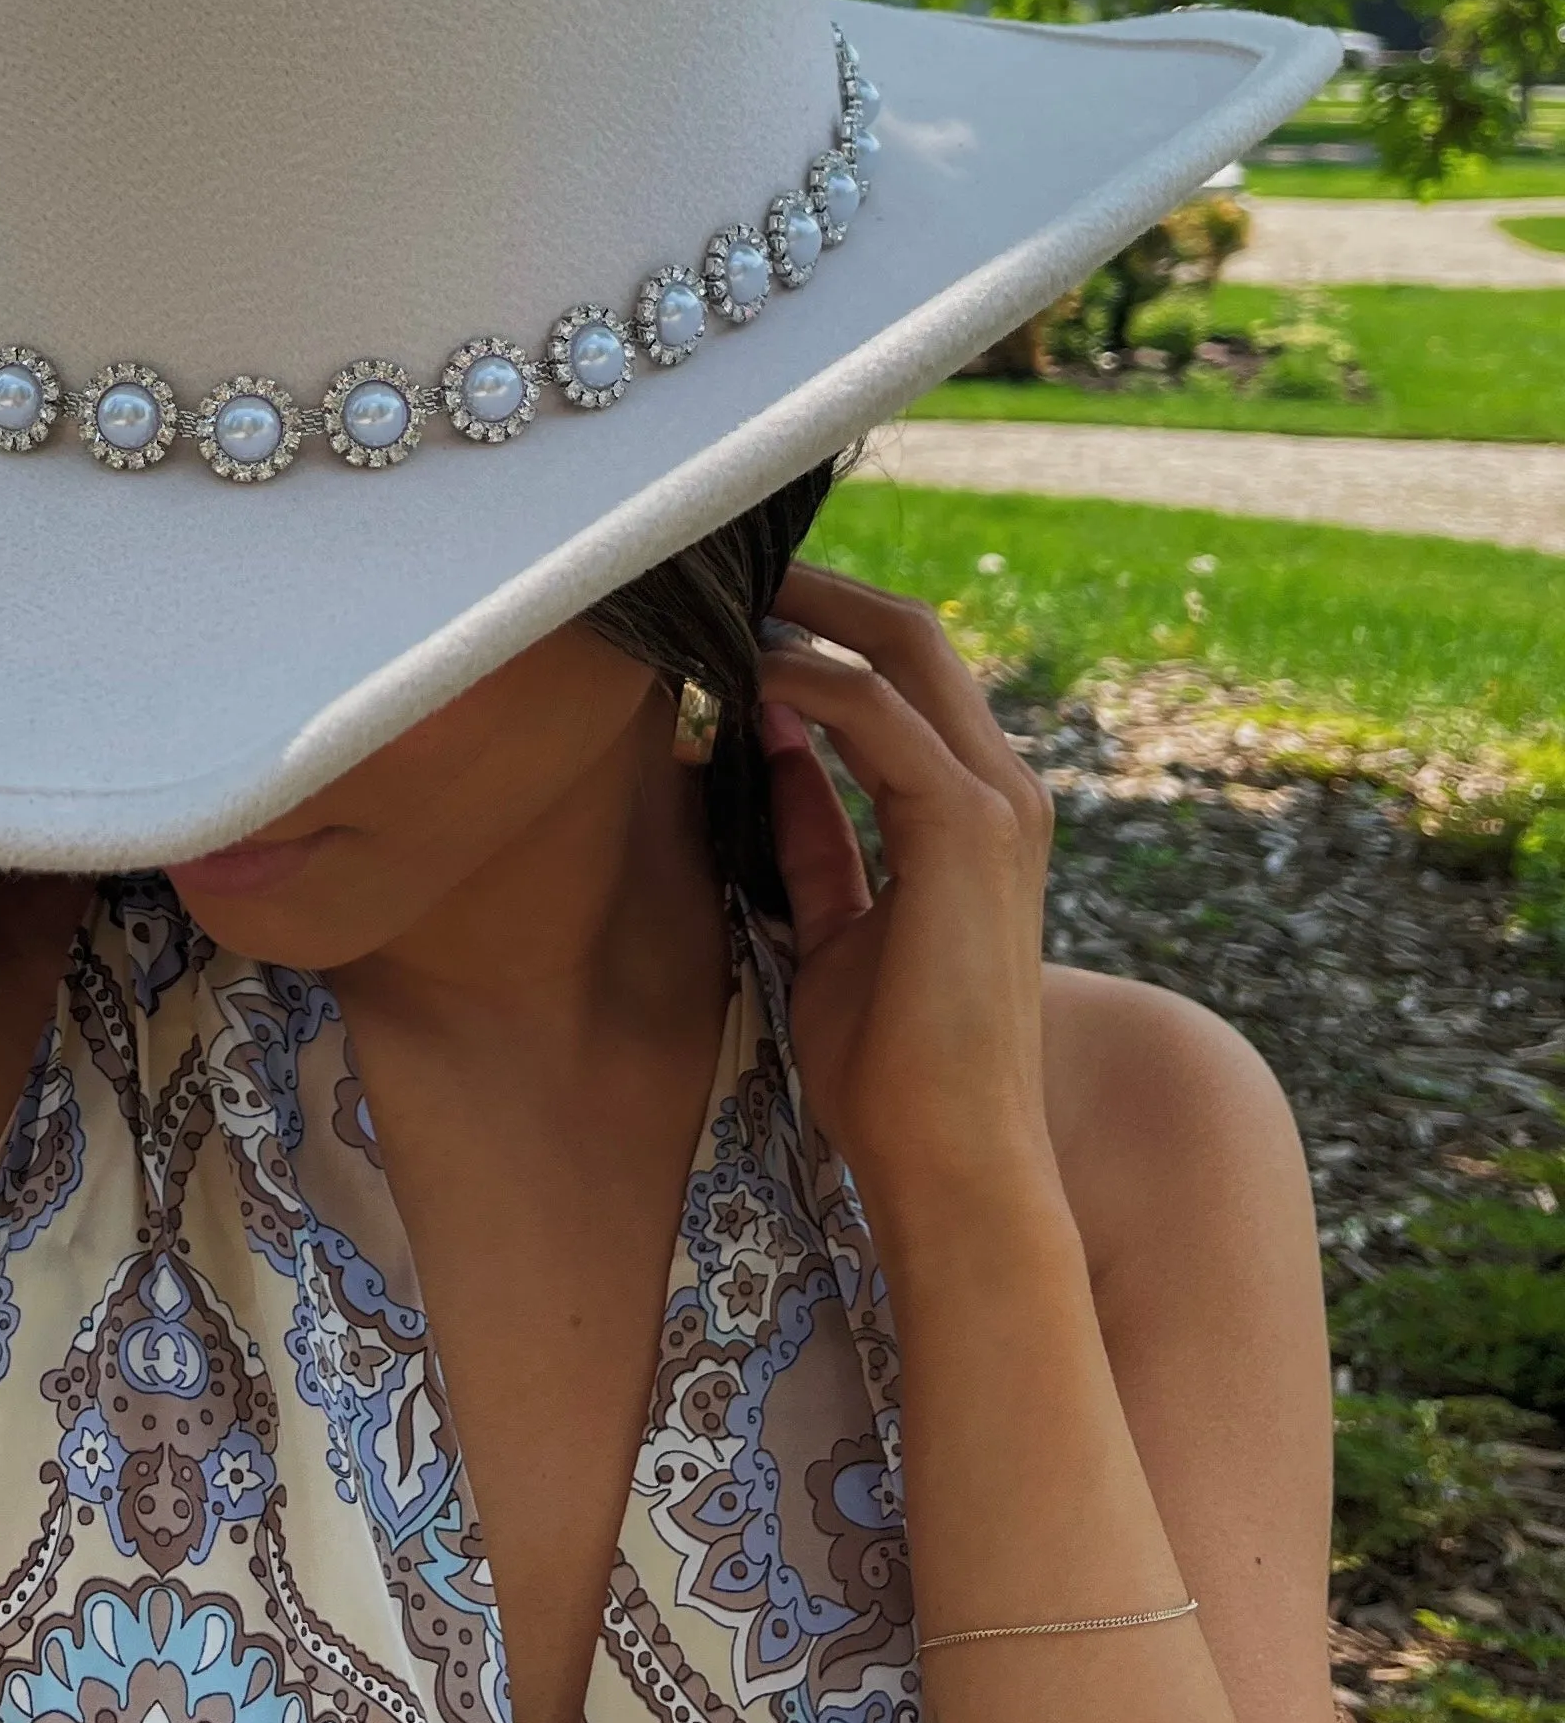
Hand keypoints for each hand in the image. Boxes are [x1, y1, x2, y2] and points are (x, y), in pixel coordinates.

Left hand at [755, 561, 1061, 1252]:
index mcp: (977, 812)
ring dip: (806, 616)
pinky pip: (875, 715)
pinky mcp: (965, 829)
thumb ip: (815, 831)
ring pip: (903, 653)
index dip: (829, 628)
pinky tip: (740, 677)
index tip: (744, 605)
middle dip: (821, 592)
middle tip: (728, 564)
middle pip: (913, 639)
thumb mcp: (833, 922)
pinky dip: (803, 682)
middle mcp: (1001, 791)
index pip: (909, 678)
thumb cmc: (891, 1065)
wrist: (950, 1159)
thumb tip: (768, 742)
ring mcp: (995, 805)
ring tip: (721, 597)